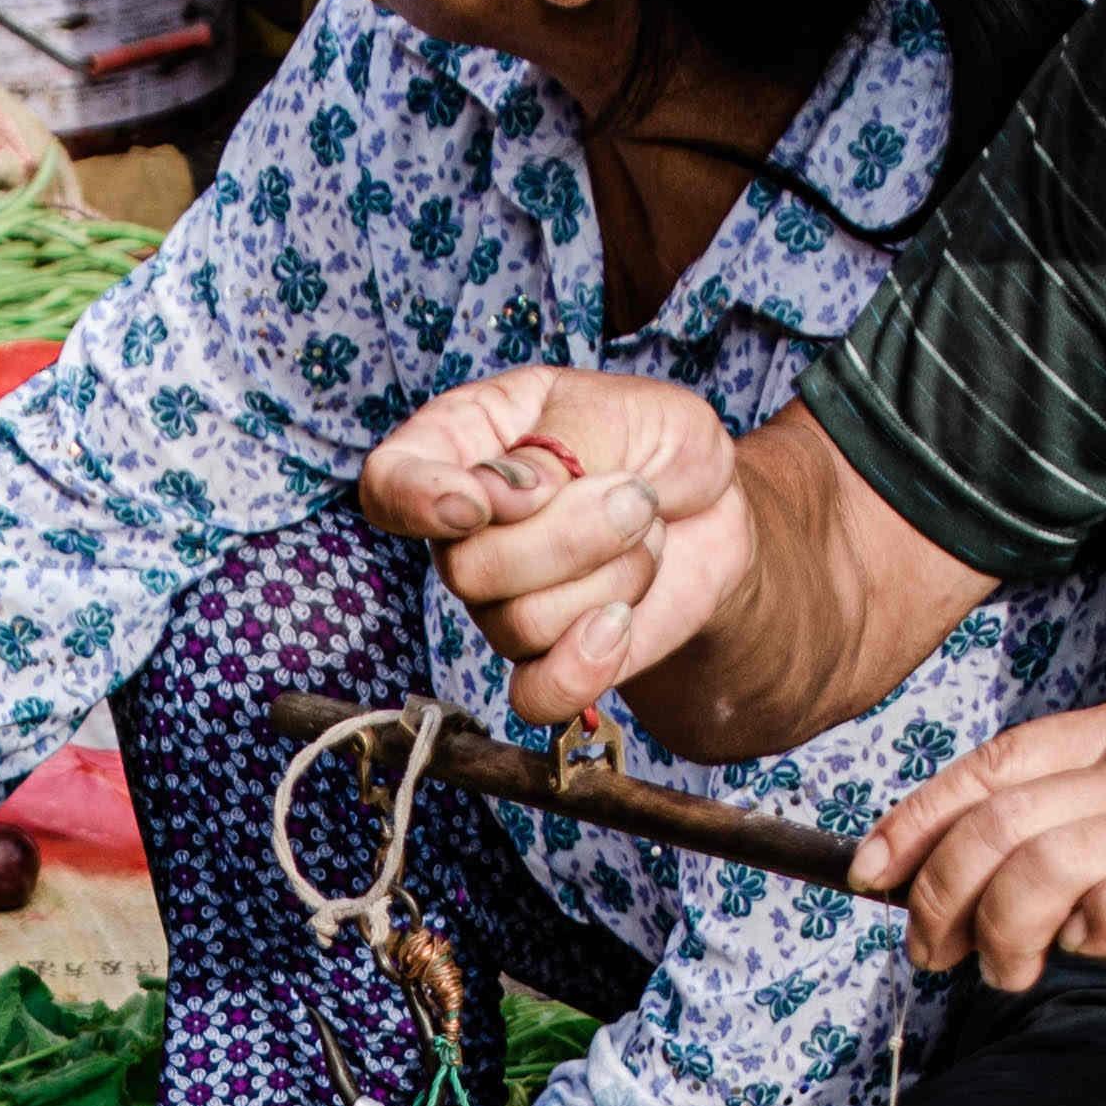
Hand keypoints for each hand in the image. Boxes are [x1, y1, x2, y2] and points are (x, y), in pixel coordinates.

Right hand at [360, 366, 745, 736]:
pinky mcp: (546, 659)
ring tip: (646, 535)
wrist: (716, 507)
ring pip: (517, 625)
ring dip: (608, 579)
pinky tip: (621, 622)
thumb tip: (500, 494)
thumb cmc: (656, 443)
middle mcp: (467, 531)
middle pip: (467, 568)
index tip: (483, 502)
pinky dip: (584, 666)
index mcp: (464, 445)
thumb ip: (554, 446)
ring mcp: (500, 601)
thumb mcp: (619, 410)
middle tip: (637, 495)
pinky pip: (535, 695)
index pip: (389, 482)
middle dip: (571, 537)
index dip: (418, 500)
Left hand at [857, 697, 1105, 993]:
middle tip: (936, 952)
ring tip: (1008, 972)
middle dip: (940, 896)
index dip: (916, 822)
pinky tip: (1093, 953)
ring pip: (1040, 867)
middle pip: (998, 823)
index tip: (871, 875)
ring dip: (1001, 934)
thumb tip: (940, 869)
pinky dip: (1086, 940)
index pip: (990, 766)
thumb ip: (1062, 820)